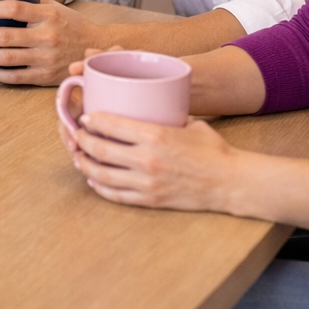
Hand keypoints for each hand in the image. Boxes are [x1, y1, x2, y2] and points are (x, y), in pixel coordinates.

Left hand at [0, 0, 100, 85]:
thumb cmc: (70, 24)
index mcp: (48, 14)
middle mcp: (47, 36)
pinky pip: (17, 77)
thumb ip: (31, 0)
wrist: (97, 48)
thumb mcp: (55, 7)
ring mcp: (46, 58)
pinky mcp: (46, 76)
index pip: (15, 8)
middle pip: (7, 36)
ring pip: (8, 58)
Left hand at [61, 109, 241, 212]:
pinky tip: (94, 180)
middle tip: (77, 136)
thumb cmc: (213, 150)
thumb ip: (164, 118)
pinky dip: (100, 187)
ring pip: (102, 175)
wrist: (230, 182)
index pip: (111, 125)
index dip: (92, 121)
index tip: (85, 117)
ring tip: (79, 158)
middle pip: (100, 150)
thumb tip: (147, 108)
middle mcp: (147, 159)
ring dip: (85, 165)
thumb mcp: (189, 124)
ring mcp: (147, 183)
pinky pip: (116, 195)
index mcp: (155, 136)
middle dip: (82, 142)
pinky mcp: (150, 200)